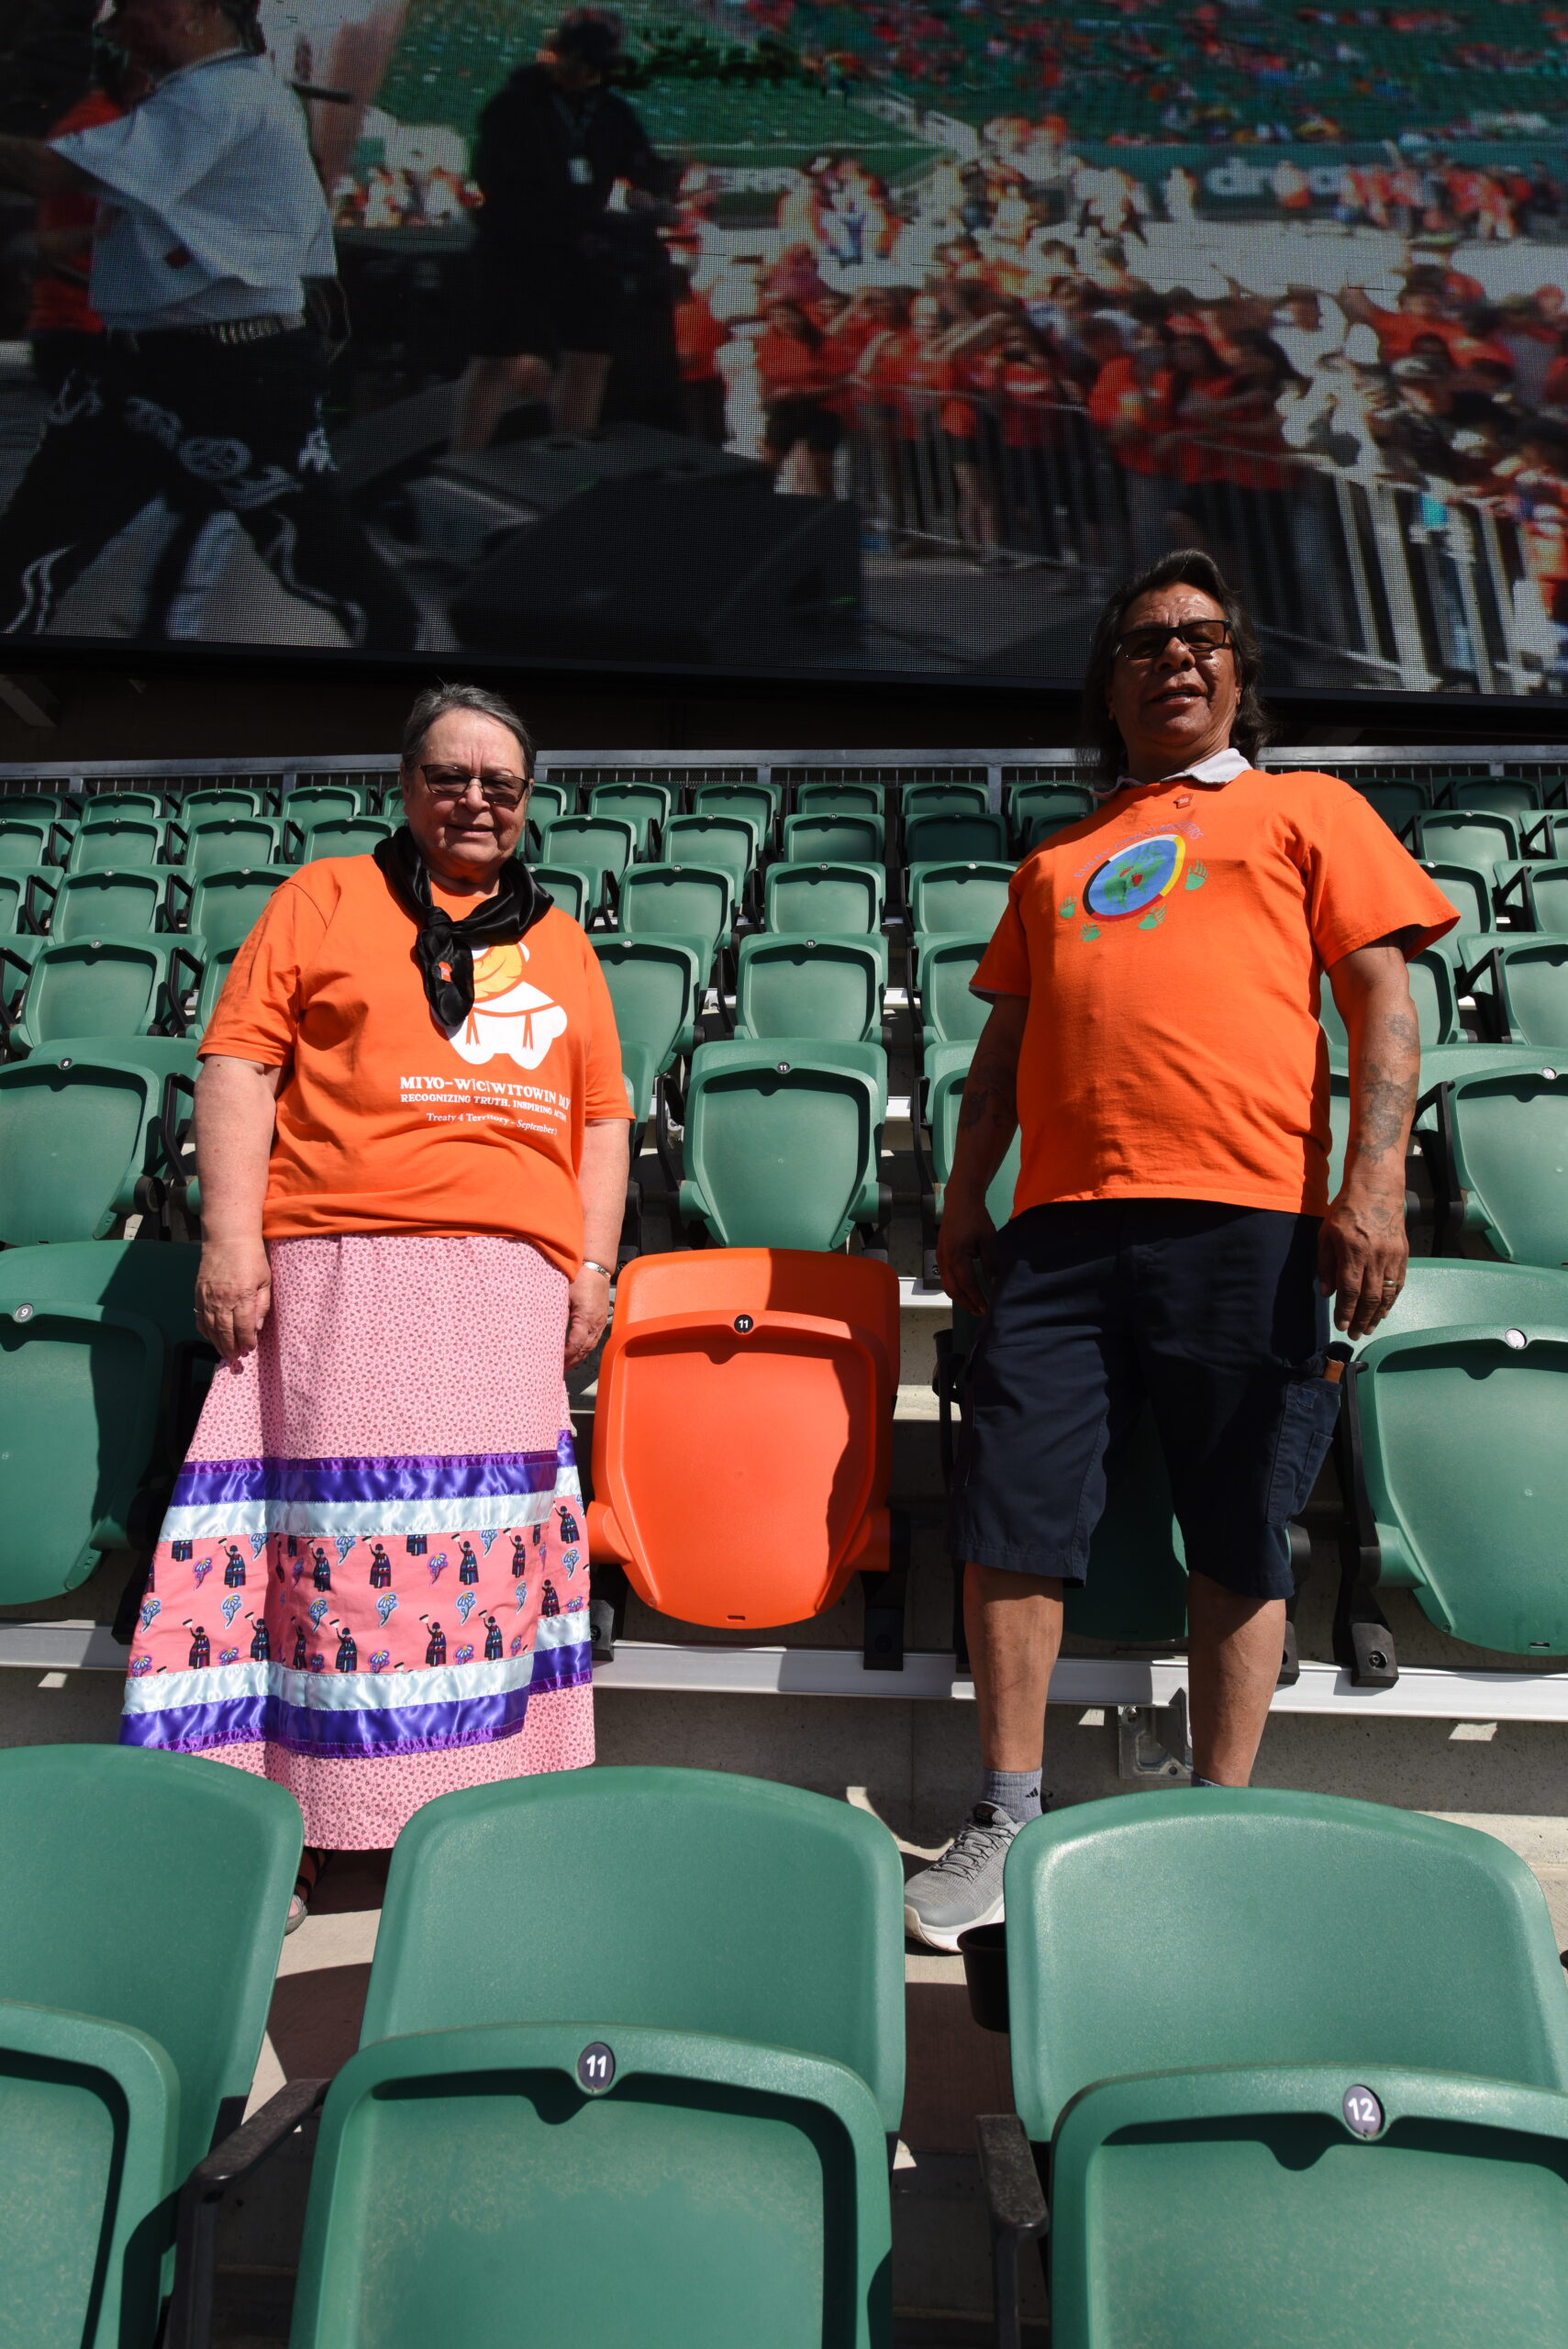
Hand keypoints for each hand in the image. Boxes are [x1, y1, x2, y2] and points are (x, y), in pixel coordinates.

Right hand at [196, 1237, 271, 1359]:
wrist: (228, 1238)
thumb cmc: (251, 1257)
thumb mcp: (265, 1280)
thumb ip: (262, 1305)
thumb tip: (256, 1327)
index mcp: (243, 1296)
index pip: (244, 1327)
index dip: (246, 1341)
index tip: (249, 1349)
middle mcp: (223, 1299)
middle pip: (225, 1331)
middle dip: (231, 1347)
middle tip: (236, 1357)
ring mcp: (209, 1296)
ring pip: (211, 1327)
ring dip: (217, 1342)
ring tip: (225, 1352)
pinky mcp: (199, 1292)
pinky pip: (199, 1317)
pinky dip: (204, 1330)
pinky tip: (211, 1336)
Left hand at [564, 1268, 611, 1370]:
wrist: (595, 1264)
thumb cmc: (579, 1275)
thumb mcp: (563, 1294)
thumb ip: (556, 1312)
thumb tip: (543, 1329)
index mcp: (586, 1318)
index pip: (575, 1344)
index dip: (566, 1356)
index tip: (555, 1364)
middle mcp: (596, 1323)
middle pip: (584, 1349)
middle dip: (572, 1362)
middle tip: (558, 1372)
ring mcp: (600, 1321)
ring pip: (590, 1346)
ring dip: (578, 1357)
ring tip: (567, 1366)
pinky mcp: (601, 1318)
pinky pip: (594, 1339)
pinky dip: (585, 1348)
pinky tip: (577, 1352)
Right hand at [936, 1191, 995, 1317]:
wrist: (960, 1201)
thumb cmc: (976, 1218)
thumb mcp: (989, 1239)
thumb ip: (990, 1262)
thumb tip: (993, 1282)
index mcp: (957, 1255)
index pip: (967, 1284)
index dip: (976, 1298)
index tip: (986, 1308)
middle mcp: (945, 1259)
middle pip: (953, 1289)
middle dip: (966, 1303)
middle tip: (979, 1312)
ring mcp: (940, 1257)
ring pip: (946, 1285)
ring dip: (959, 1297)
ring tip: (973, 1305)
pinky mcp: (940, 1254)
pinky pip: (945, 1277)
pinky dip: (954, 1287)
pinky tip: (964, 1290)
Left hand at [1317, 1183, 1407, 1340]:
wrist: (1377, 1190)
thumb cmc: (1346, 1211)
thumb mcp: (1326, 1234)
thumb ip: (1325, 1264)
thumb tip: (1327, 1292)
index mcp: (1353, 1251)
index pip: (1350, 1290)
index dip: (1346, 1311)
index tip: (1341, 1325)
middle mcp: (1375, 1256)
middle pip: (1370, 1297)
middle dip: (1362, 1319)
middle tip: (1355, 1334)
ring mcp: (1392, 1256)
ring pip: (1387, 1293)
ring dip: (1377, 1315)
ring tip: (1369, 1328)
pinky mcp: (1403, 1254)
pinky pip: (1399, 1283)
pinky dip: (1391, 1300)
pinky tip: (1383, 1310)